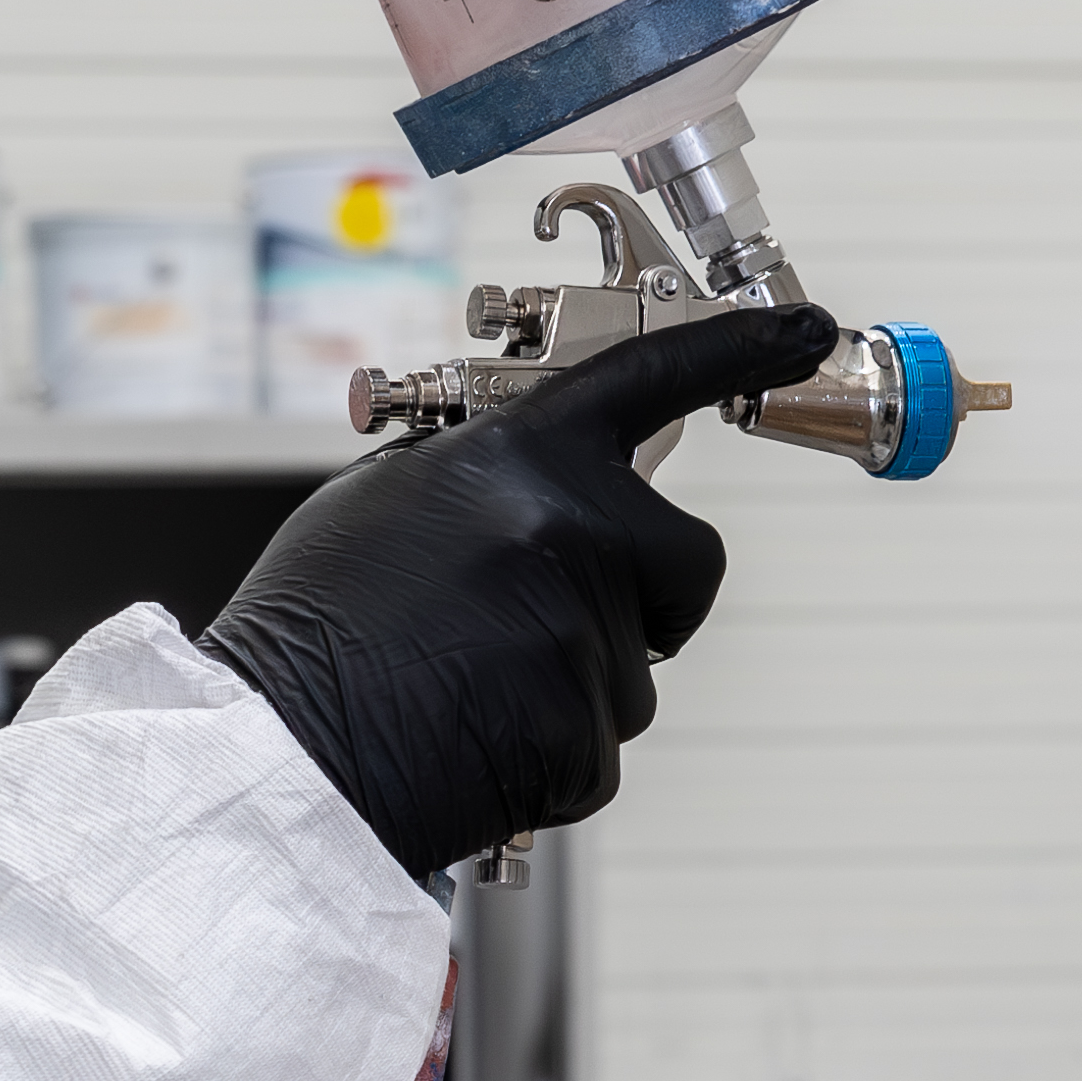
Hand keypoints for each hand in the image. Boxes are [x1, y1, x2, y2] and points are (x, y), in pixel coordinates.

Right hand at [199, 304, 836, 880]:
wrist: (278, 752)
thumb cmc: (316, 626)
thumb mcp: (386, 500)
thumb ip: (487, 477)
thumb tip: (547, 484)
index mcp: (520, 456)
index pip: (654, 379)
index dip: (739, 348)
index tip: (803, 327)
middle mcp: (568, 529)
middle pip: (687, 562)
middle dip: (647, 596)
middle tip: (551, 621)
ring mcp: (583, 634)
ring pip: (632, 667)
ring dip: (569, 682)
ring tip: (464, 687)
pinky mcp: (584, 735)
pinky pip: (598, 744)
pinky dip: (546, 753)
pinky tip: (470, 740)